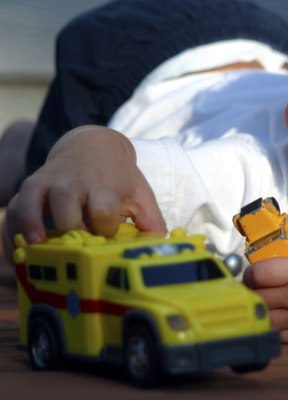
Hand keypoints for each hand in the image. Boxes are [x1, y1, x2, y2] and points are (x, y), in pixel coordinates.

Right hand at [4, 126, 165, 245]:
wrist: (93, 146)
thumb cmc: (119, 179)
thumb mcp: (140, 195)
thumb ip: (152, 222)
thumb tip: (159, 250)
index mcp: (104, 187)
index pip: (103, 211)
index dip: (105, 228)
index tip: (108, 238)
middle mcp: (73, 185)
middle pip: (66, 213)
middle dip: (71, 234)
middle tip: (76, 251)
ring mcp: (48, 185)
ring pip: (32, 206)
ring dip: (33, 229)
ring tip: (37, 249)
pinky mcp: (30, 188)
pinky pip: (14, 209)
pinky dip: (12, 230)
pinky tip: (19, 251)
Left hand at [243, 235, 287, 343]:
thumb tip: (285, 245)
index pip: (256, 274)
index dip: (250, 273)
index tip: (254, 273)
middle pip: (257, 297)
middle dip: (253, 292)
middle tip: (257, 288)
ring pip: (265, 319)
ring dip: (261, 311)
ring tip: (266, 304)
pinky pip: (280, 336)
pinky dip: (275, 328)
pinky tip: (278, 319)